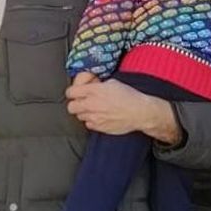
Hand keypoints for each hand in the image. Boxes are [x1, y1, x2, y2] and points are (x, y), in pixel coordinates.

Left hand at [65, 77, 180, 142]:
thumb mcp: (113, 83)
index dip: (73, 91)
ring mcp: (94, 117)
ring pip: (79, 116)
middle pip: (71, 107)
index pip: (70, 92)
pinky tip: (100, 116)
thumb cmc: (129, 96)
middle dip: (75, 103)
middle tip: (82, 101)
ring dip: (84, 112)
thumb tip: (91, 86)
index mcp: (94, 90)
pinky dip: (92, 121)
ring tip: (95, 109)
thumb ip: (98, 85)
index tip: (77, 91)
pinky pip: (88, 124)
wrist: (140, 112)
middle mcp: (91, 104)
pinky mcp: (99, 127)